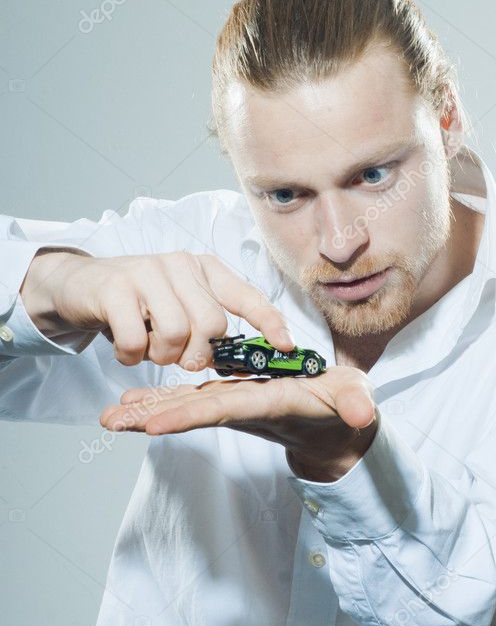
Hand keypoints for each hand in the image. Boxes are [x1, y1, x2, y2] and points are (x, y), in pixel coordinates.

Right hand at [21, 249, 294, 369]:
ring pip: (176, 334)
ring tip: (148, 349)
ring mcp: (147, 273)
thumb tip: (242, 360)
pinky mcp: (115, 289)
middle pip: (212, 325)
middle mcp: (181, 265)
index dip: (269, 322)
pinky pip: (136, 341)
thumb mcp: (179, 301)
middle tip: (177, 357)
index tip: (286, 345)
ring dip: (161, 356)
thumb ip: (207, 321)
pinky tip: (125, 347)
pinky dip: (131, 356)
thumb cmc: (138, 301)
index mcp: (204, 269)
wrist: (80, 283)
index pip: (247, 296)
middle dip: (197, 354)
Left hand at [99, 366, 378, 481]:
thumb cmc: (347, 408)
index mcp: (271, 403)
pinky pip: (192, 400)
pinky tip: (132, 404)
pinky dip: (161, 402)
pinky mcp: (233, 399)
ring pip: (186, 407)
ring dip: (147, 412)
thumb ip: (357, 405)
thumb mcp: (356, 402)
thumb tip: (363, 413)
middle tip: (111, 422)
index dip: (190, 415)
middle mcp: (245, 408)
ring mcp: (236, 405)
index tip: (154, 426)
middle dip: (153, 418)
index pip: (226, 409)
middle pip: (193, 412)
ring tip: (109, 417)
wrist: (338, 428)